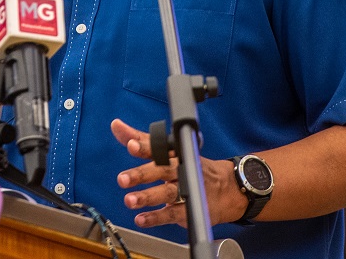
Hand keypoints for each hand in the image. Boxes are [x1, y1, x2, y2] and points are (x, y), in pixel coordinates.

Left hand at [111, 119, 247, 228]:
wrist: (228, 188)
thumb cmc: (192, 166)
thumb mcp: (170, 151)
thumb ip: (142, 141)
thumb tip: (117, 126)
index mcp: (176, 153)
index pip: (159, 148)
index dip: (145, 146)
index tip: (131, 144)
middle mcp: (181, 169)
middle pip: (161, 170)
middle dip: (141, 174)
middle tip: (123, 179)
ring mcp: (187, 190)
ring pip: (166, 193)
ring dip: (147, 197)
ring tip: (129, 200)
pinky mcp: (190, 209)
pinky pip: (172, 214)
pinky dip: (156, 217)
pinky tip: (141, 219)